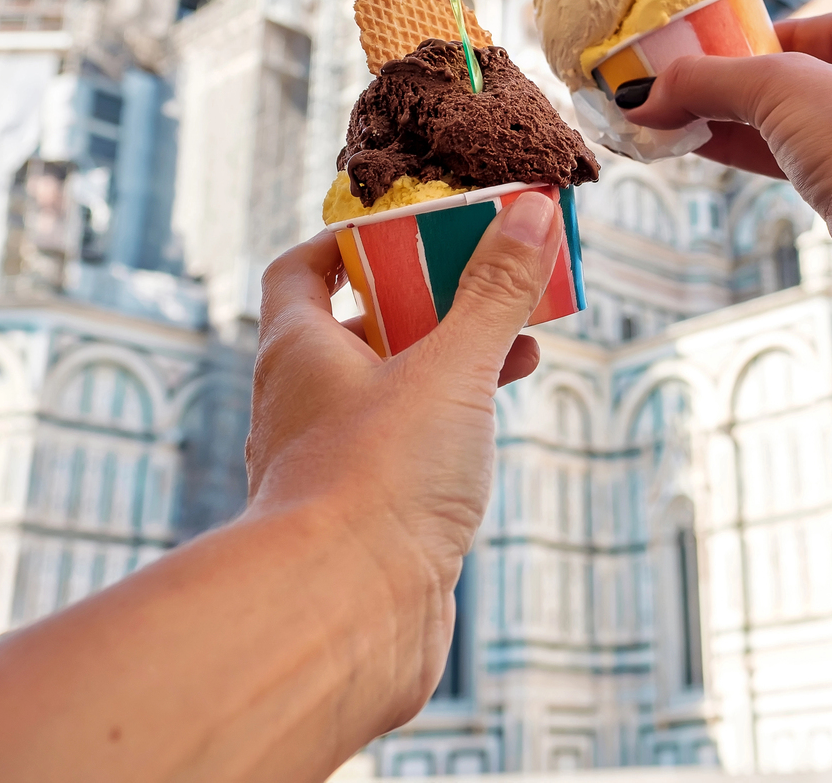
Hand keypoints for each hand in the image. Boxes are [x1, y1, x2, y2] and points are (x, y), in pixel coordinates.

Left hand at [243, 191, 559, 731]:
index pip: (302, 272)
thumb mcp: (451, 369)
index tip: (411, 231)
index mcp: (299, 352)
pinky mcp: (361, 524)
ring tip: (518, 354)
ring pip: (384, 398)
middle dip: (426, 306)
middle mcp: (300, 407)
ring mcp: (327, 469)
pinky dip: (446, 434)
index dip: (350, 244)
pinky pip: (401, 457)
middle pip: (355, 333)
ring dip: (445, 370)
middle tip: (489, 289)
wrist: (344, 619)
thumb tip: (532, 212)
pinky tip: (492, 439)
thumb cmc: (377, 483)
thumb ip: (494, 292)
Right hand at [625, 11, 831, 360]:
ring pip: (793, 131)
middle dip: (742, 81)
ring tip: (674, 119)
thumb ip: (709, 82)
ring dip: (737, 124)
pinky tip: (705, 153)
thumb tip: (644, 96)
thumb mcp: (780, 87)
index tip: (731, 41)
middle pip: (804, 81)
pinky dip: (749, 160)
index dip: (783, 29)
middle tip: (684, 83)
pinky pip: (791, 173)